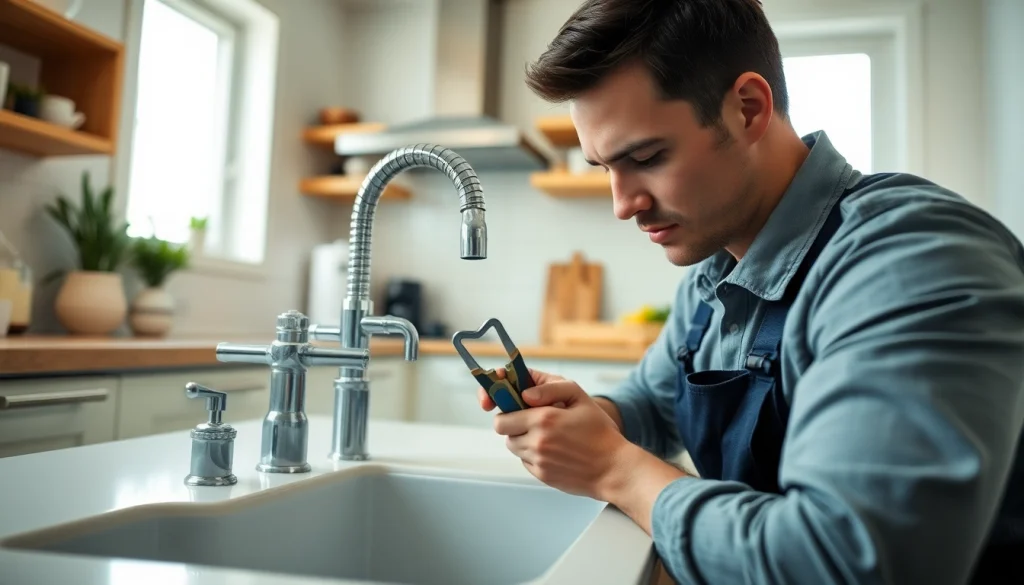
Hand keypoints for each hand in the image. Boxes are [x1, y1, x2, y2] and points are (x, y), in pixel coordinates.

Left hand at [488, 369, 631, 500]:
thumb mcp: (580, 397)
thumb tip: (525, 393)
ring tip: (548, 434)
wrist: (613, 468)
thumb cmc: (600, 432)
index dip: (507, 410)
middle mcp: (537, 442)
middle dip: (514, 424)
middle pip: (505, 433)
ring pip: (515, 447)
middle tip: (533, 420)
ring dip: (524, 439)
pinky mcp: (542, 476)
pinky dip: (533, 455)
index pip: (502, 419)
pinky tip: (554, 450)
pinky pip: (526, 462)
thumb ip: (550, 388)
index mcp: (544, 419)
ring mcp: (538, 462)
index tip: (514, 407)